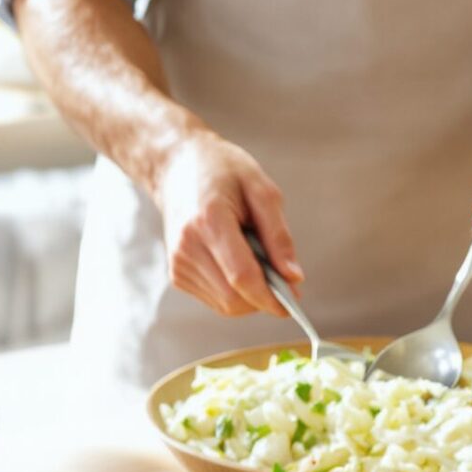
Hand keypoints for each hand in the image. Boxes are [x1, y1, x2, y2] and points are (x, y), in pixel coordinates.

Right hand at [151, 131, 298, 316]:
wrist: (177, 167)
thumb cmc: (223, 172)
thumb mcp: (261, 190)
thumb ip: (279, 236)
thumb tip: (294, 278)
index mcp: (210, 221)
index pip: (242, 276)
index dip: (270, 297)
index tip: (293, 304)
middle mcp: (187, 246)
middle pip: (233, 298)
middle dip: (262, 298)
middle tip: (282, 281)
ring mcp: (178, 263)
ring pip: (225, 304)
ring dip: (249, 294)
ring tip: (254, 259)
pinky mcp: (177, 273)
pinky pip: (215, 299)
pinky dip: (234, 291)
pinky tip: (236, 262)